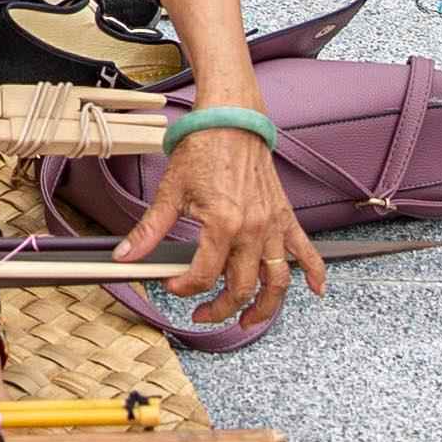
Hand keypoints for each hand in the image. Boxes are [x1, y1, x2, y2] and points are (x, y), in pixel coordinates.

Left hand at [119, 120, 324, 337]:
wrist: (231, 121)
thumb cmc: (203, 149)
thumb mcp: (170, 191)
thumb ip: (149, 229)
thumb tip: (126, 255)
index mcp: (222, 224)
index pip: (203, 275)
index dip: (184, 287)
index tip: (172, 285)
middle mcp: (252, 229)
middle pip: (241, 288)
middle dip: (221, 309)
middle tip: (202, 313)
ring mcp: (272, 226)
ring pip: (277, 281)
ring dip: (265, 308)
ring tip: (248, 321)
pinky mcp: (285, 218)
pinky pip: (307, 252)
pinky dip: (315, 273)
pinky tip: (315, 291)